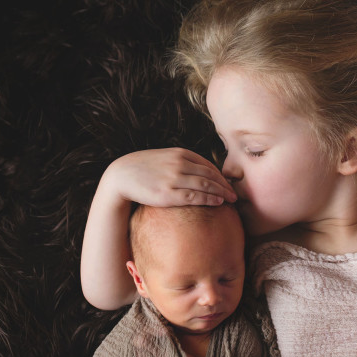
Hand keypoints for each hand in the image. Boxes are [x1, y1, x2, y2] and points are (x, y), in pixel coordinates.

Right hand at [104, 149, 236, 207]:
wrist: (121, 176)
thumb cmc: (143, 169)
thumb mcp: (164, 159)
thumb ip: (180, 162)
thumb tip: (196, 172)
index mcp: (180, 153)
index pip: (207, 164)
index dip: (220, 175)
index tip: (228, 184)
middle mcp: (180, 164)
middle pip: (210, 174)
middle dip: (225, 184)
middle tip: (235, 194)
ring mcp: (175, 178)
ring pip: (206, 185)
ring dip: (221, 192)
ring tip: (231, 200)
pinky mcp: (169, 193)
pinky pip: (195, 196)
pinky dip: (209, 199)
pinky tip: (218, 202)